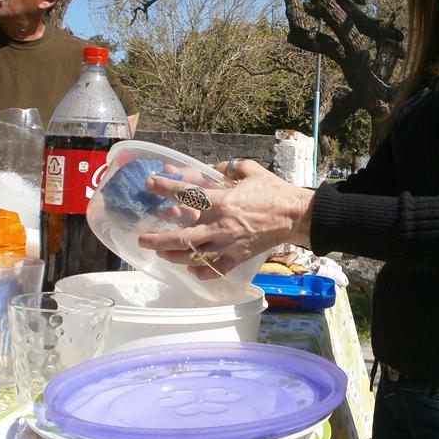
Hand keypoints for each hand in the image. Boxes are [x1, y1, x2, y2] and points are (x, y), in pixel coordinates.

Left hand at [137, 159, 314, 278]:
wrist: (295, 216)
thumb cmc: (274, 191)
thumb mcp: (250, 170)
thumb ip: (228, 167)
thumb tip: (213, 168)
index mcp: (222, 201)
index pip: (186, 194)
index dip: (165, 187)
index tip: (150, 184)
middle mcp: (220, 226)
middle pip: (181, 237)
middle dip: (158, 239)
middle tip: (143, 238)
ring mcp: (228, 245)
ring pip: (193, 256)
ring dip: (173, 256)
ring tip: (161, 253)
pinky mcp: (237, 258)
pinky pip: (213, 270)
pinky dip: (200, 271)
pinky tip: (191, 267)